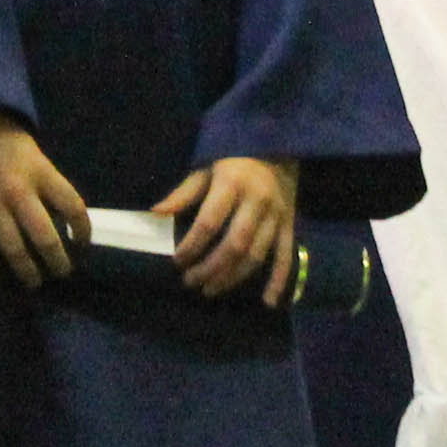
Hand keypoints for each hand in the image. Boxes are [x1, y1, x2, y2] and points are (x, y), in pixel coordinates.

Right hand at [0, 94, 85, 286]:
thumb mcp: (34, 154)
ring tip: (33, 281)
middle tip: (60, 273)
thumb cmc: (3, 138)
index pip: (73, 206)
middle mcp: (19, 190)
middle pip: (44, 236)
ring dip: (26, 270)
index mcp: (41, 172)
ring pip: (13, 248)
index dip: (83, 230)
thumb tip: (61, 220)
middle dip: (56, 261)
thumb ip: (45, 184)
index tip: (82, 245)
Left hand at [156, 156, 299, 305]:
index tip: (177, 261)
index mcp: (232, 184)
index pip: (209, 222)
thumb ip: (184, 194)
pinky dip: (279, 280)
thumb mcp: (206, 168)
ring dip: (233, 277)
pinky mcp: (290, 223)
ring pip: (256, 254)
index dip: (192, 245)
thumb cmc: (234, 158)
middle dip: (211, 268)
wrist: (279, 145)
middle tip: (191, 282)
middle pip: (234, 244)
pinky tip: (268, 302)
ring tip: (210, 289)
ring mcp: (277, 214)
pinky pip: (286, 255)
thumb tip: (156, 213)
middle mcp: (257, 201)